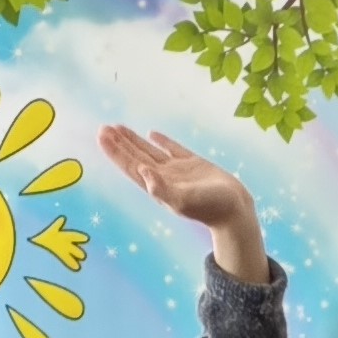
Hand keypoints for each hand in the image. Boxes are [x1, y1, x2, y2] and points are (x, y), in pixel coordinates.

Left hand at [98, 125, 267, 279]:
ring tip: (118, 128)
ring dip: (134, 141)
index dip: (116, 152)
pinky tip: (152, 134)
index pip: (131, 166)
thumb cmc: (211, 207)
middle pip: (135, 157)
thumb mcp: (184, 201)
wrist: (235, 210)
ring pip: (149, 152)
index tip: (102, 136)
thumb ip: (162, 189)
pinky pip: (172, 149)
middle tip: (104, 128)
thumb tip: (143, 172)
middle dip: (119, 143)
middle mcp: (163, 178)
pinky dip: (161, 141)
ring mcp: (177, 171)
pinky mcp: (193, 164)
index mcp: (157, 186)